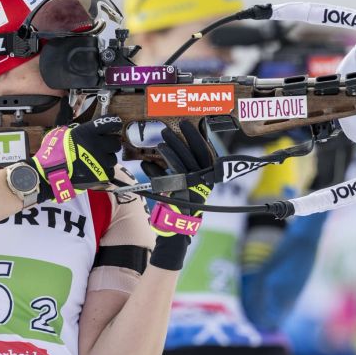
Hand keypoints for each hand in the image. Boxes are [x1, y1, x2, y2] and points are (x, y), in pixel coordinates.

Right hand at [32, 116, 121, 201]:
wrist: (51, 172)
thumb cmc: (55, 151)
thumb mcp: (65, 133)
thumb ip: (81, 131)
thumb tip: (89, 130)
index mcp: (89, 132)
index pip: (110, 123)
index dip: (114, 124)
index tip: (115, 125)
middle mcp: (99, 145)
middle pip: (115, 143)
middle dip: (110, 144)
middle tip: (102, 147)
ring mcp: (102, 160)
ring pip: (112, 158)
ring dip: (106, 159)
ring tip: (96, 161)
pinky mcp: (102, 174)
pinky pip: (110, 171)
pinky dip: (104, 171)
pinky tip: (96, 170)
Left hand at [142, 121, 214, 270]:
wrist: (174, 229)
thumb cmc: (172, 207)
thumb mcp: (172, 186)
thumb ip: (165, 172)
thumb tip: (150, 159)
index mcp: (205, 178)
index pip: (205, 153)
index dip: (198, 138)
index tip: (188, 126)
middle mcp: (204, 181)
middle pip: (198, 153)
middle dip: (189, 137)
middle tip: (178, 124)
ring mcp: (196, 185)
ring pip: (186, 159)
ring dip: (174, 145)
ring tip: (163, 135)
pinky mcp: (185, 189)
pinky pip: (177, 169)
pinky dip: (168, 158)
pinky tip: (159, 150)